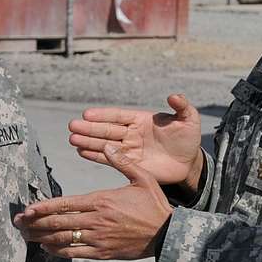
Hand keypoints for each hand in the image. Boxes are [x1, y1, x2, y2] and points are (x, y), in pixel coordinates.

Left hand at [15, 145, 172, 259]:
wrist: (168, 235)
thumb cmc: (155, 205)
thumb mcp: (142, 178)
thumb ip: (122, 162)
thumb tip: (107, 146)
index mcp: (101, 201)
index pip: (64, 204)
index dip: (43, 208)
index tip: (28, 209)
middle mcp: (96, 221)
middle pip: (57, 223)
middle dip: (34, 223)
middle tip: (18, 223)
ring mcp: (98, 239)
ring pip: (62, 239)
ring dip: (41, 238)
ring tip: (26, 236)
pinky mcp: (103, 253)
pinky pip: (74, 253)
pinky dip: (58, 251)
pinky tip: (47, 248)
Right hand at [69, 94, 202, 186]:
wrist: (188, 162)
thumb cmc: (188, 138)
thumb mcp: (189, 120)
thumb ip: (182, 107)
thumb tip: (174, 96)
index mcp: (141, 119)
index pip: (119, 115)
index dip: (104, 115)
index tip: (88, 113)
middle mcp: (131, 133)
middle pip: (107, 130)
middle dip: (90, 128)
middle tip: (73, 126)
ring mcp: (129, 149)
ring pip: (104, 144)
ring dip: (88, 142)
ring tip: (72, 139)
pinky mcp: (129, 164)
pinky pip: (109, 160)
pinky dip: (96, 156)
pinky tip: (82, 152)